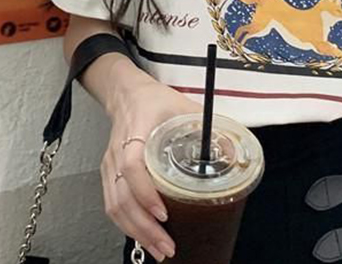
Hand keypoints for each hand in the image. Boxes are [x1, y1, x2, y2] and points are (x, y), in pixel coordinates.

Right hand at [101, 62, 202, 261]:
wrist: (127, 94)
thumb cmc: (153, 100)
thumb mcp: (184, 106)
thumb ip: (207, 126)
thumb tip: (233, 150)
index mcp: (136, 132)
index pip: (132, 165)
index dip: (145, 192)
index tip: (163, 211)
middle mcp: (118, 152)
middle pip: (122, 196)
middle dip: (144, 227)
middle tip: (167, 244)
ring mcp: (110, 165)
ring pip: (115, 206)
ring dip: (136, 232)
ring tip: (158, 249)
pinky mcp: (109, 175)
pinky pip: (112, 205)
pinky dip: (127, 225)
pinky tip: (142, 236)